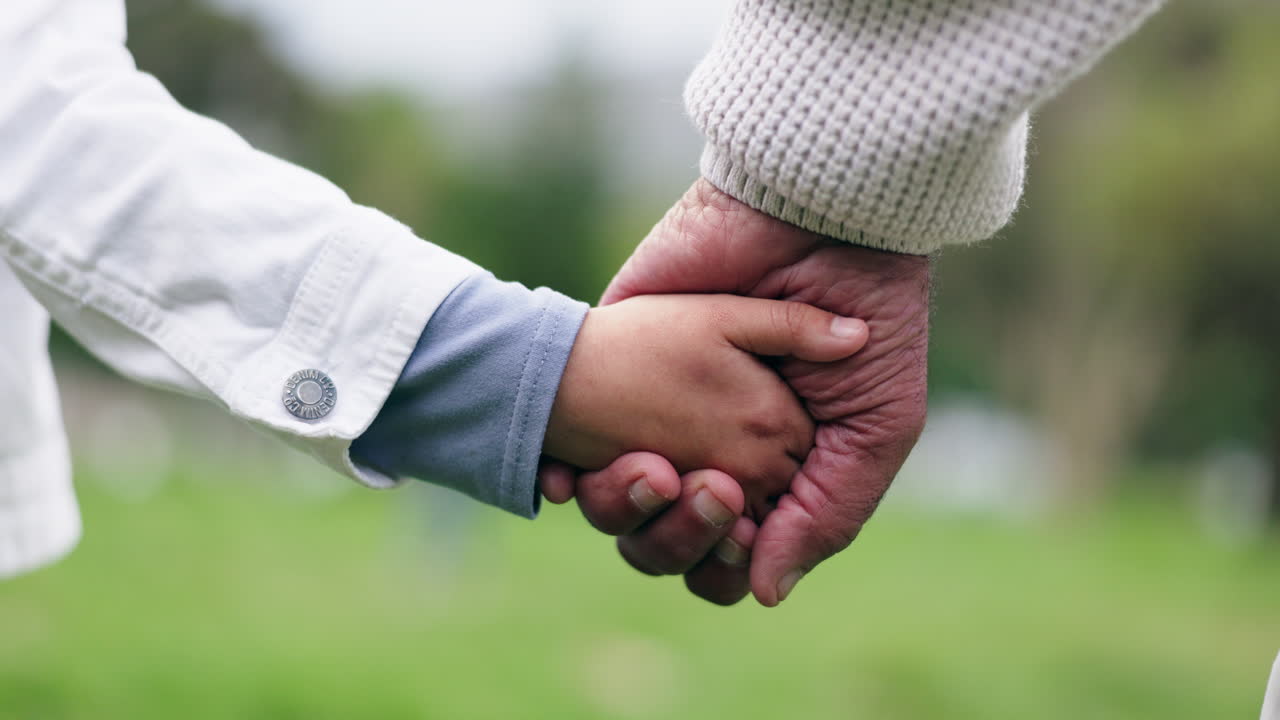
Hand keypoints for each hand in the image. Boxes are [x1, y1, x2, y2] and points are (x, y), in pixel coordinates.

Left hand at [545, 179, 929, 605]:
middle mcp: (709, 454)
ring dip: (627, 511)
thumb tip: (764, 592)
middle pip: (665, 547)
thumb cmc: (867, 322)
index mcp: (771, 478)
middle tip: (712, 489)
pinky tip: (567, 476)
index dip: (728, 565)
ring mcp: (657, 416)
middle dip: (679, 540)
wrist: (822, 221)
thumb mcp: (876, 427)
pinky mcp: (613, 366)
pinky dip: (562, 477)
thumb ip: (827, 515)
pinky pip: (567, 447)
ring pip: (614, 510)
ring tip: (660, 470)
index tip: (744, 530)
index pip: (729, 559)